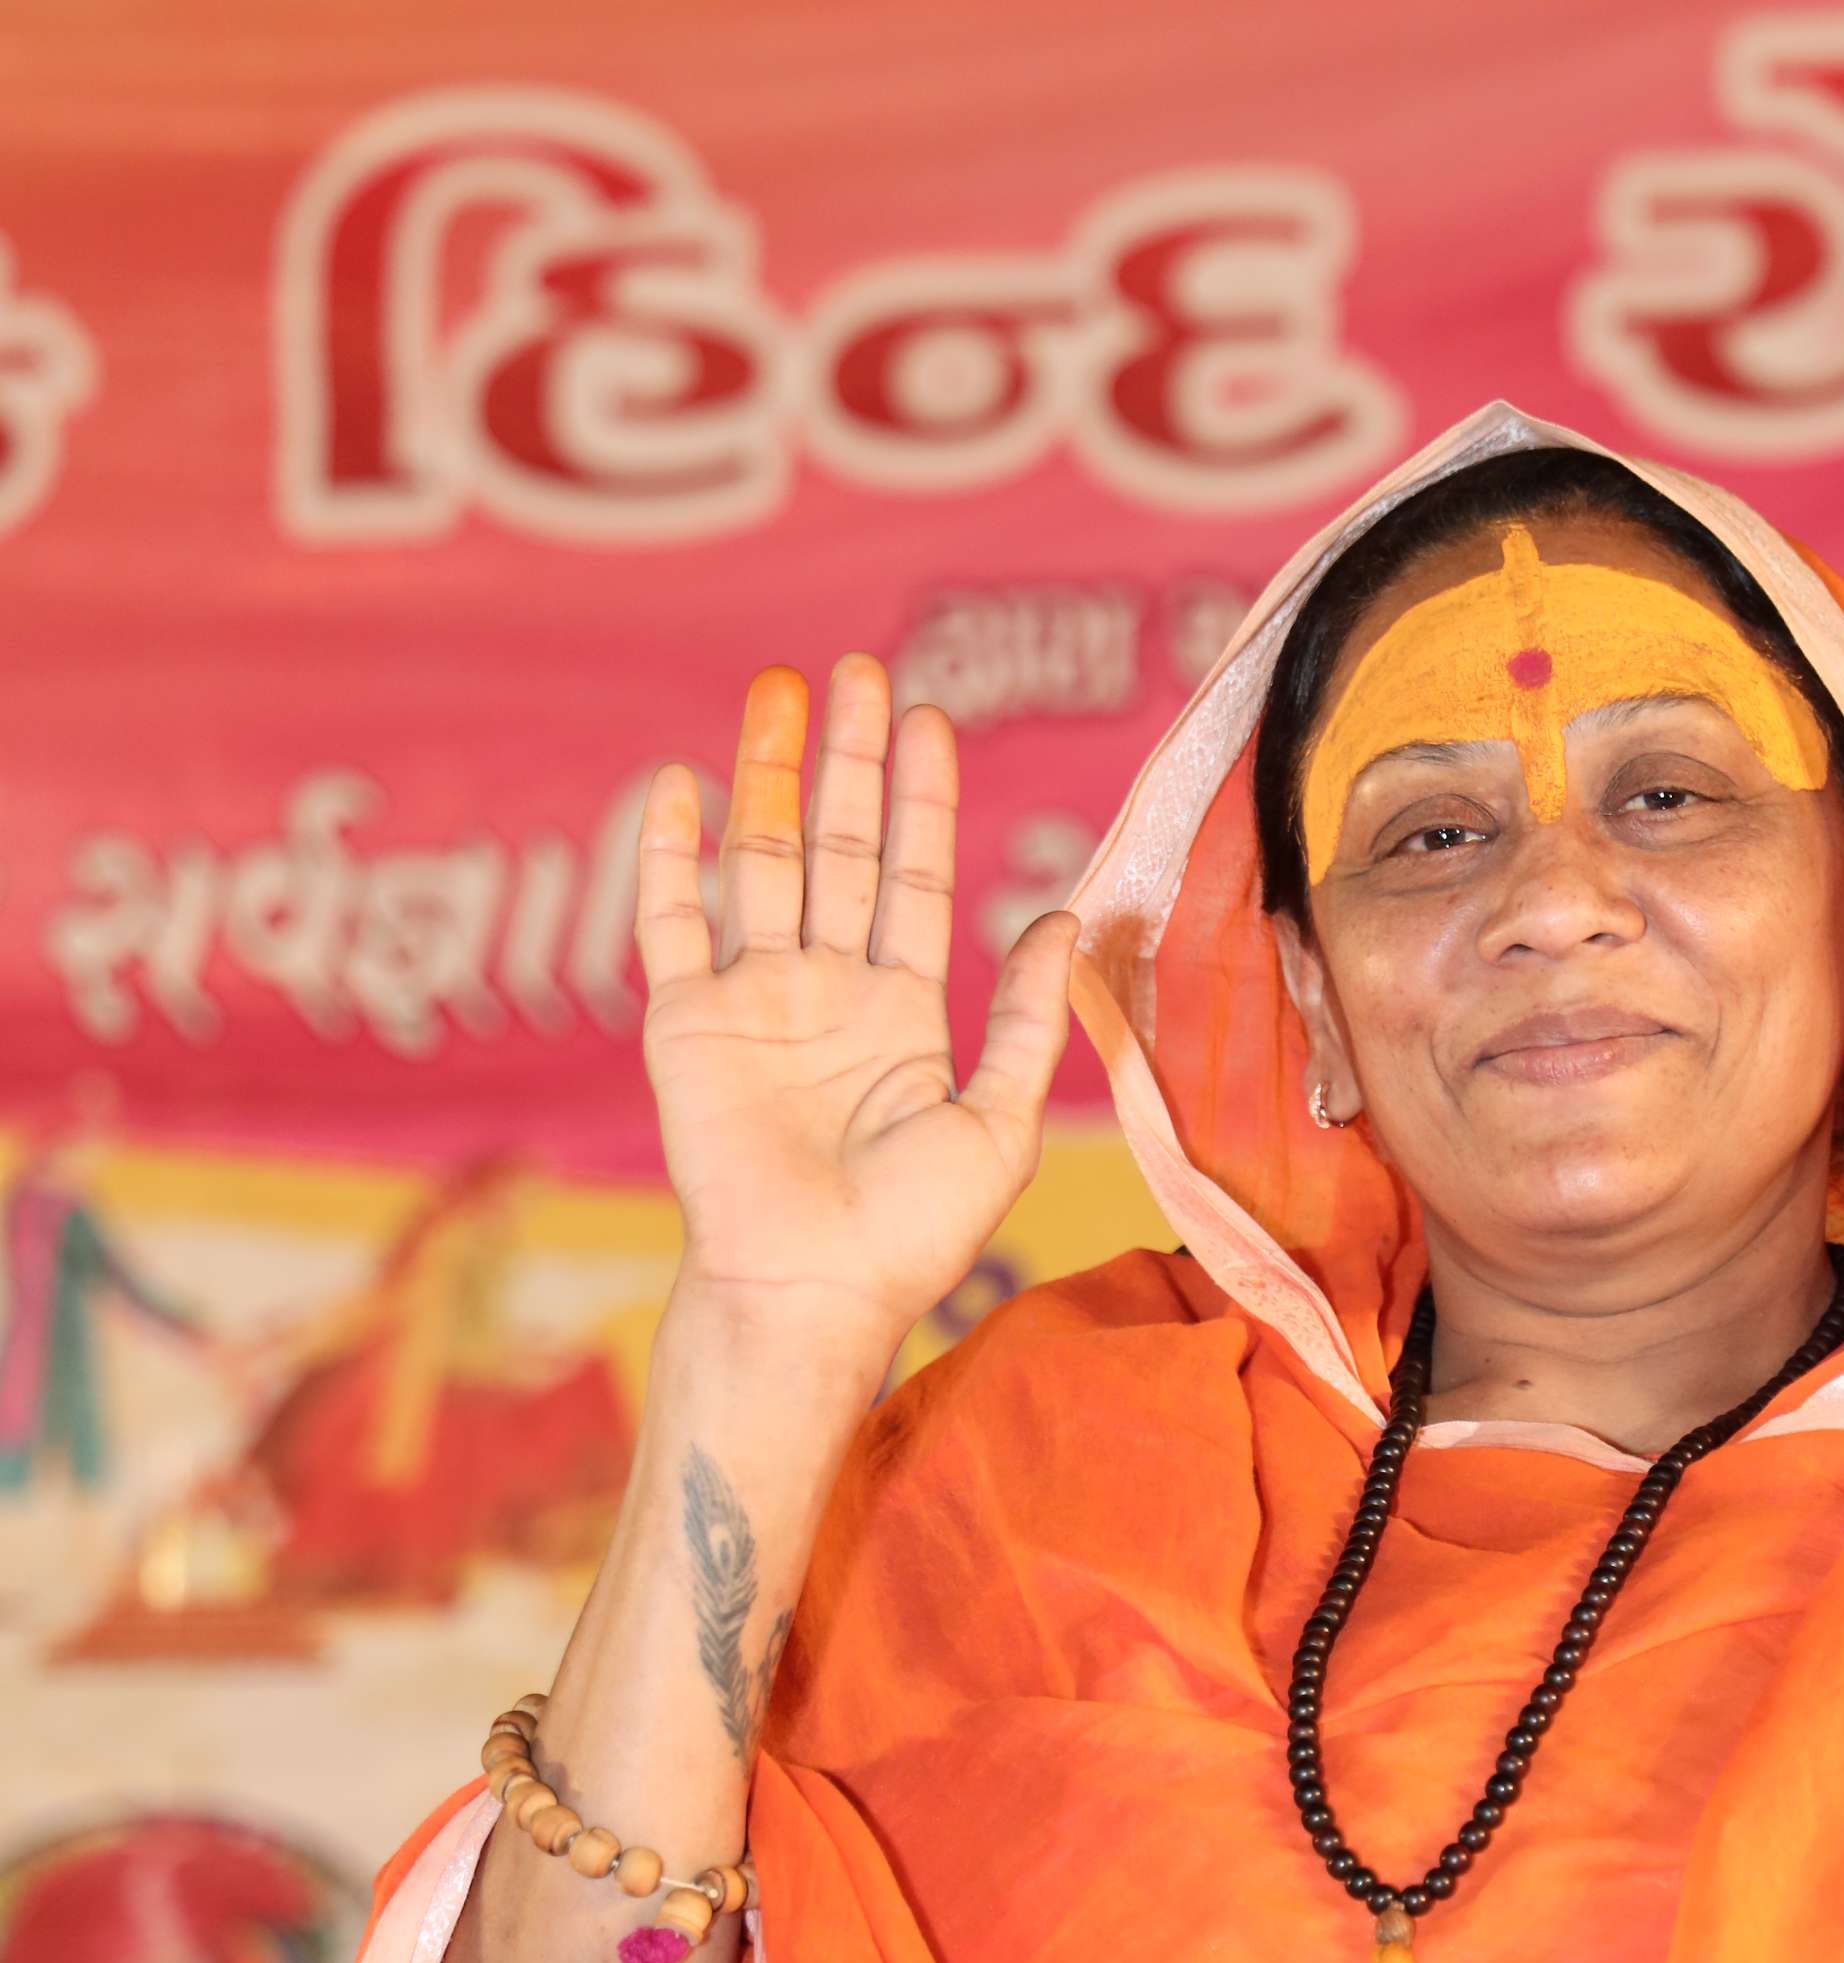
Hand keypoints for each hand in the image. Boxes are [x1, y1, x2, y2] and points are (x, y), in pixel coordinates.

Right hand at [634, 657, 1077, 1356]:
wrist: (812, 1290)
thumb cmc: (911, 1234)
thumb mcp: (997, 1123)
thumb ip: (1023, 1020)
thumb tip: (1056, 917)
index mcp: (900, 1010)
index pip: (910, 877)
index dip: (919, 801)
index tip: (929, 720)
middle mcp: (824, 991)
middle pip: (836, 848)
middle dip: (848, 761)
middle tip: (859, 672)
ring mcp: (752, 1001)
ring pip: (760, 863)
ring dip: (768, 777)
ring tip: (781, 691)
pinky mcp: (685, 1024)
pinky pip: (670, 925)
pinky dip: (668, 856)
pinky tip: (678, 785)